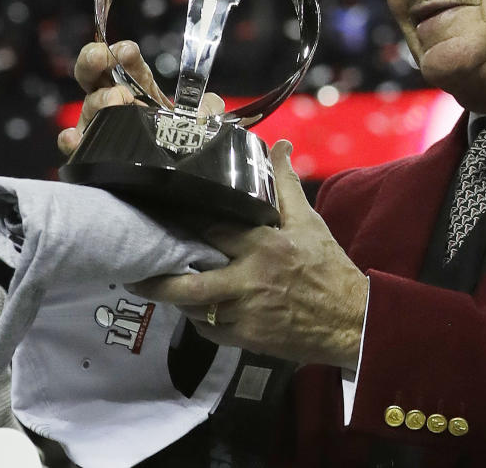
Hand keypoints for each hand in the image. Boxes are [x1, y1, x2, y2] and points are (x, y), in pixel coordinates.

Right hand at [56, 40, 221, 155]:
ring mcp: (100, 130)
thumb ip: (210, 109)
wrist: (180, 184)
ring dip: (99, 101)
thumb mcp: (205, 123)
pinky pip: (76, 148)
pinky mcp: (93, 157)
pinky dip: (71, 142)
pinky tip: (75, 138)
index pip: (125, 64)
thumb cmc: (185, 144)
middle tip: (102, 58)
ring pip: (88, 109)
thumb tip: (210, 105)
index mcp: (139, 90)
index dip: (123, 53)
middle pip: (93, 77)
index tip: (127, 51)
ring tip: (116, 100)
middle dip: (93, 61)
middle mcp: (114, 105)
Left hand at [128, 140, 368, 370]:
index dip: (182, 223)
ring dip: (178, 300)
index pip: (212, 231)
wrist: (351, 321)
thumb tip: (280, 146)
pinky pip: (210, 330)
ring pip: (196, 310)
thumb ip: (286, 185)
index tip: (157, 215)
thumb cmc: (328, 267)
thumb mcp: (309, 222)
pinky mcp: (247, 340)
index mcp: (264, 247)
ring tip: (159, 287)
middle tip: (134, 271)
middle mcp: (250, 281)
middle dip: (157, 281)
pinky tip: (195, 308)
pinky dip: (199, 319)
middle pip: (189, 284)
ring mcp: (247, 314)